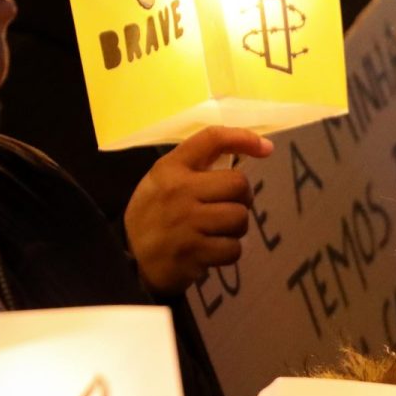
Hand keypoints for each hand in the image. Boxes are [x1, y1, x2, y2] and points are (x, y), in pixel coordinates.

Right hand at [125, 126, 273, 294]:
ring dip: (236, 227)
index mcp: (171, 168)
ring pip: (239, 217)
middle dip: (243, 197)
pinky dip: (228, 251)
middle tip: (230, 206)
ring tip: (219, 230)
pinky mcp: (193, 251)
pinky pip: (233, 248)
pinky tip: (212, 249)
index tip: (265, 147)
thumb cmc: (156, 214)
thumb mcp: (165, 180)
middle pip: (238, 184)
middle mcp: (178, 190)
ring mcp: (186, 222)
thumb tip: (254, 151)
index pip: (211, 139)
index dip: (243, 138)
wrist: (130, 257)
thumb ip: (198, 166)